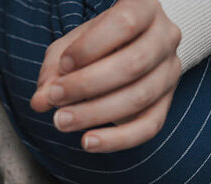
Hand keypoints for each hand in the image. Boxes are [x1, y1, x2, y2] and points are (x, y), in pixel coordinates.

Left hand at [30, 0, 181, 152]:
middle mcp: (165, 37)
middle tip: (54, 99)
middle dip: (86, 85)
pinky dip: (116, 140)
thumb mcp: (71, 46)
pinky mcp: (167, 103)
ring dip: (95, 113)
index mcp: (144, 8)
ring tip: (61, 121)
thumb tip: (40, 101)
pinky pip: (148, 127)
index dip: (90, 47)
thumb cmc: (96, 44)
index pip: (124, 24)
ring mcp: (170, 71)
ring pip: (139, 97)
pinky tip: (87, 142)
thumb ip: (54, 69)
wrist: (130, 48)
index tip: (64, 65)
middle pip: (132, 64)